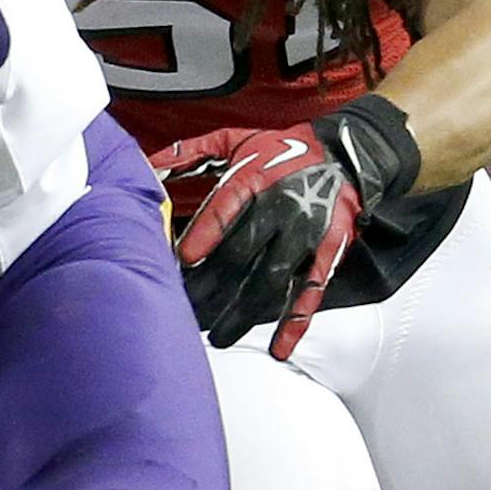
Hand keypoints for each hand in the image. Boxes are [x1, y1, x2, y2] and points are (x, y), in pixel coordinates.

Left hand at [148, 96, 417, 359]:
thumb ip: (189, 154)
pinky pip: (309, 293)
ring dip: (243, 313)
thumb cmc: (279, 151)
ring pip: (269, 281)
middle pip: (240, 254)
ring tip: (217, 337)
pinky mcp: (326, 255)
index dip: (204, 234)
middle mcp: (280, 209)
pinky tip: (278, 349)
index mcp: (253, 180)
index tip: (184, 258)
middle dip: (211, 286)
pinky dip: (294, 323)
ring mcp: (305, 235)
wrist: (345, 155)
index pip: (225, 208)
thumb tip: (146, 164)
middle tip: (186, 312)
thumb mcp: (234, 140)